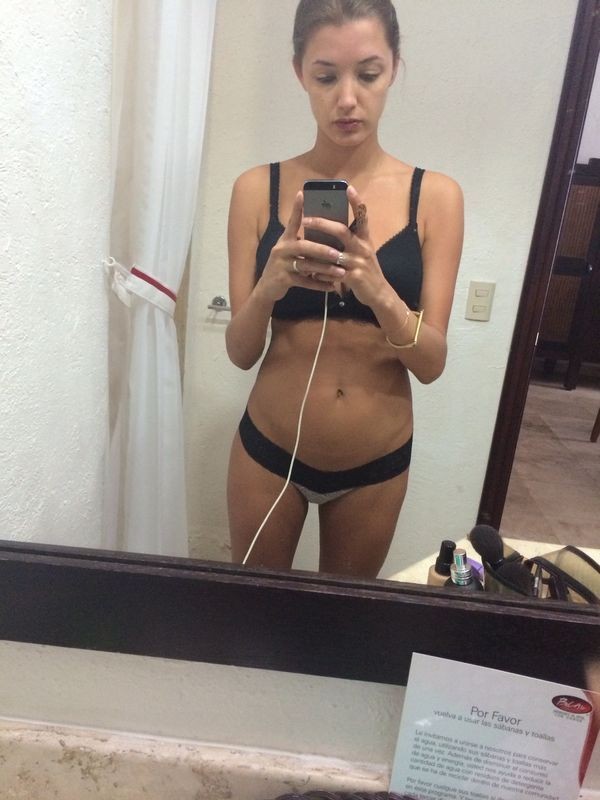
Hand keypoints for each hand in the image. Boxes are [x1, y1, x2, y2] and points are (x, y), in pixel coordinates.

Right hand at [259, 191, 346, 302]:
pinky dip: (319, 285)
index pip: (292, 221)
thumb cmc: (283, 266)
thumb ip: (303, 243)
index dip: (297, 208)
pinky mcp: (283, 279)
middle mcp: (281, 249)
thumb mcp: (290, 251)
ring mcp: (281, 264)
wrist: (267, 288)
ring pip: (306, 265)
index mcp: (285, 239)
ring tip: (340, 272)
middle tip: (338, 253)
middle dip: (322, 250)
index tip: (302, 194)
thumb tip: (325, 232)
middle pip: (303, 246)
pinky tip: (331, 286)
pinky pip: (304, 282)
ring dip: (325, 269)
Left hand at [301, 185, 387, 307]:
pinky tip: (312, 273)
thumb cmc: (366, 270)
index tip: (348, 187)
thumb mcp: (362, 252)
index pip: (363, 216)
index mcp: (365, 239)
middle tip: (306, 219)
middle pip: (342, 231)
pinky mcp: (354, 277)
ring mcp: (359, 263)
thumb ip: (349, 241)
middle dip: (322, 224)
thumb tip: (329, 227)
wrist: (379, 293)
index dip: (356, 202)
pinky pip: (332, 273)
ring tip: (300, 245)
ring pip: (333, 253)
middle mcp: (363, 248)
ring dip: (315, 250)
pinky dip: (321, 273)